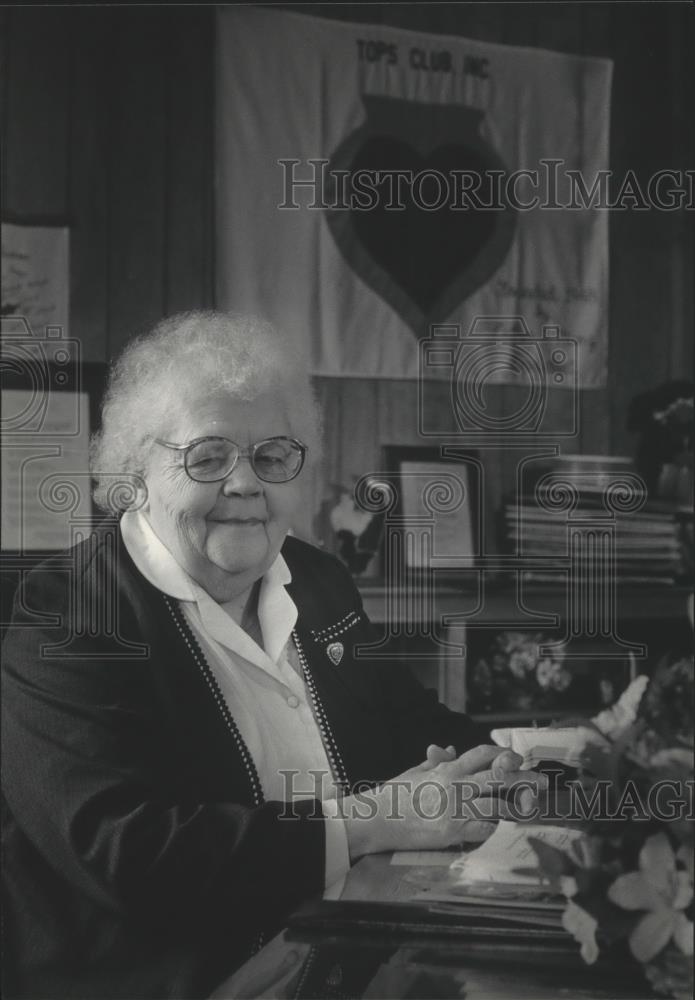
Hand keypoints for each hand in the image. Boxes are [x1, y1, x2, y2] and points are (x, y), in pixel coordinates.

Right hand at [342, 745, 546, 860]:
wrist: (376, 818)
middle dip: (525, 778)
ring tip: (529, 809)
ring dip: (516, 808)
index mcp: (447, 768)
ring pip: (497, 805)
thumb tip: (449, 749)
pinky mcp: (452, 832)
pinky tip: (498, 829)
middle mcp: (455, 784)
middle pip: (499, 776)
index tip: (518, 758)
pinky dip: (494, 829)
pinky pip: (483, 830)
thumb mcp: (416, 771)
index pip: (483, 753)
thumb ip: (436, 761)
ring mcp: (455, 808)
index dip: (504, 754)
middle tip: (542, 782)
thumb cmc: (395, 794)